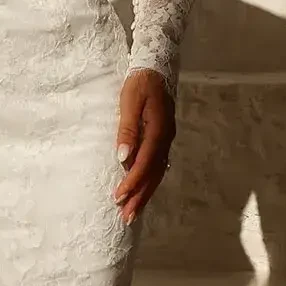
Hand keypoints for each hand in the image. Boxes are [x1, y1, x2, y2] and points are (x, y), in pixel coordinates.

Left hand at [114, 68, 175, 225]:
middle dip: (139, 197)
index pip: (144, 164)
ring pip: (157, 173)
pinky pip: (158, 166)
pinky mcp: (163, 139)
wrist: (156, 67)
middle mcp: (166, 140)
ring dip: (145, 193)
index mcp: (158, 132)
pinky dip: (150, 182)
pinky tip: (143, 191)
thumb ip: (127, 129)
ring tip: (133, 212)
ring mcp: (166, 140)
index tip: (118, 198)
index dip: (131, 183)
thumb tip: (123, 157)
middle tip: (127, 217)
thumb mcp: (130, 102)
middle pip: (153, 175)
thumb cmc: (140, 83)